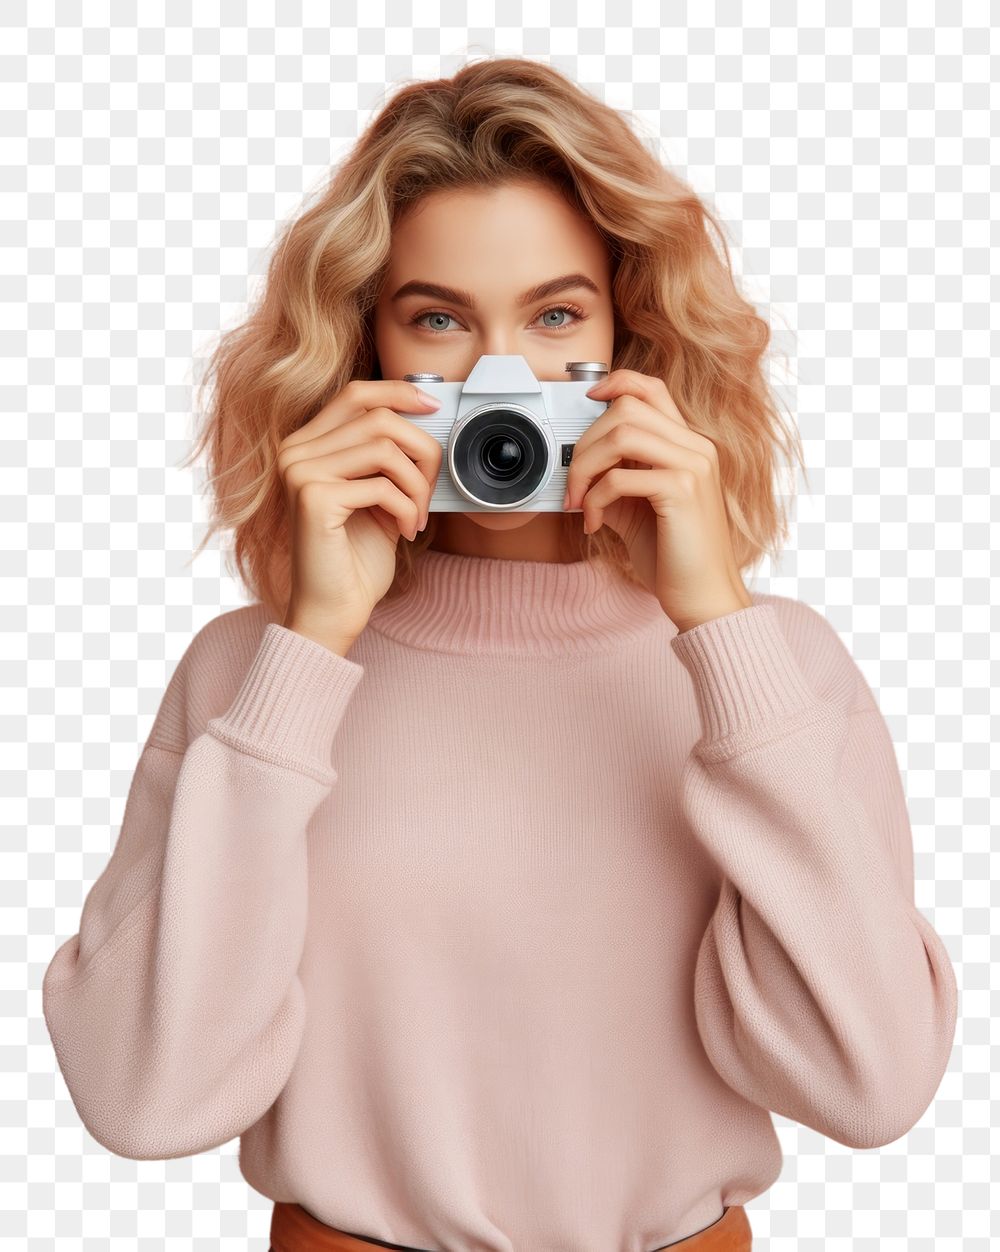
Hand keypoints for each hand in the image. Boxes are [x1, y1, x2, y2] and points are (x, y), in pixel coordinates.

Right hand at [277, 379, 441, 646]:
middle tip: (431, 488)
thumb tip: (424, 421)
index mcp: (305, 446)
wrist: (333, 611)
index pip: (355, 394)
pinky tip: (405, 531)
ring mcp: (300, 473)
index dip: (398, 391)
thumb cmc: (355, 559)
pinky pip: (382, 485)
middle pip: (378, 417)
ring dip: (417, 485)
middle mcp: (295, 453)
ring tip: (418, 516)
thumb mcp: (375, 496)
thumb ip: (385, 458)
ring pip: (385, 448)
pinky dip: (406, 508)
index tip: (432, 405)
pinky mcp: (313, 498)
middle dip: (421, 451)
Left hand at [564, 369, 753, 632]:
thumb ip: (613, 482)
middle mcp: (696, 448)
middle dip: (584, 443)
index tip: (588, 398)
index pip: (652, 389)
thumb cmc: (674, 558)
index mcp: (688, 446)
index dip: (616, 383)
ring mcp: (693, 466)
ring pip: (621, 434)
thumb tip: (577, 471)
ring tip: (579, 501)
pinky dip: (595, 500)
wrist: (703, 597)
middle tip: (573, 483)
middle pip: (626, 409)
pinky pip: (620, 478)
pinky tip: (594, 524)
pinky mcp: (682, 490)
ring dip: (585, 468)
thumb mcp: (635, 511)